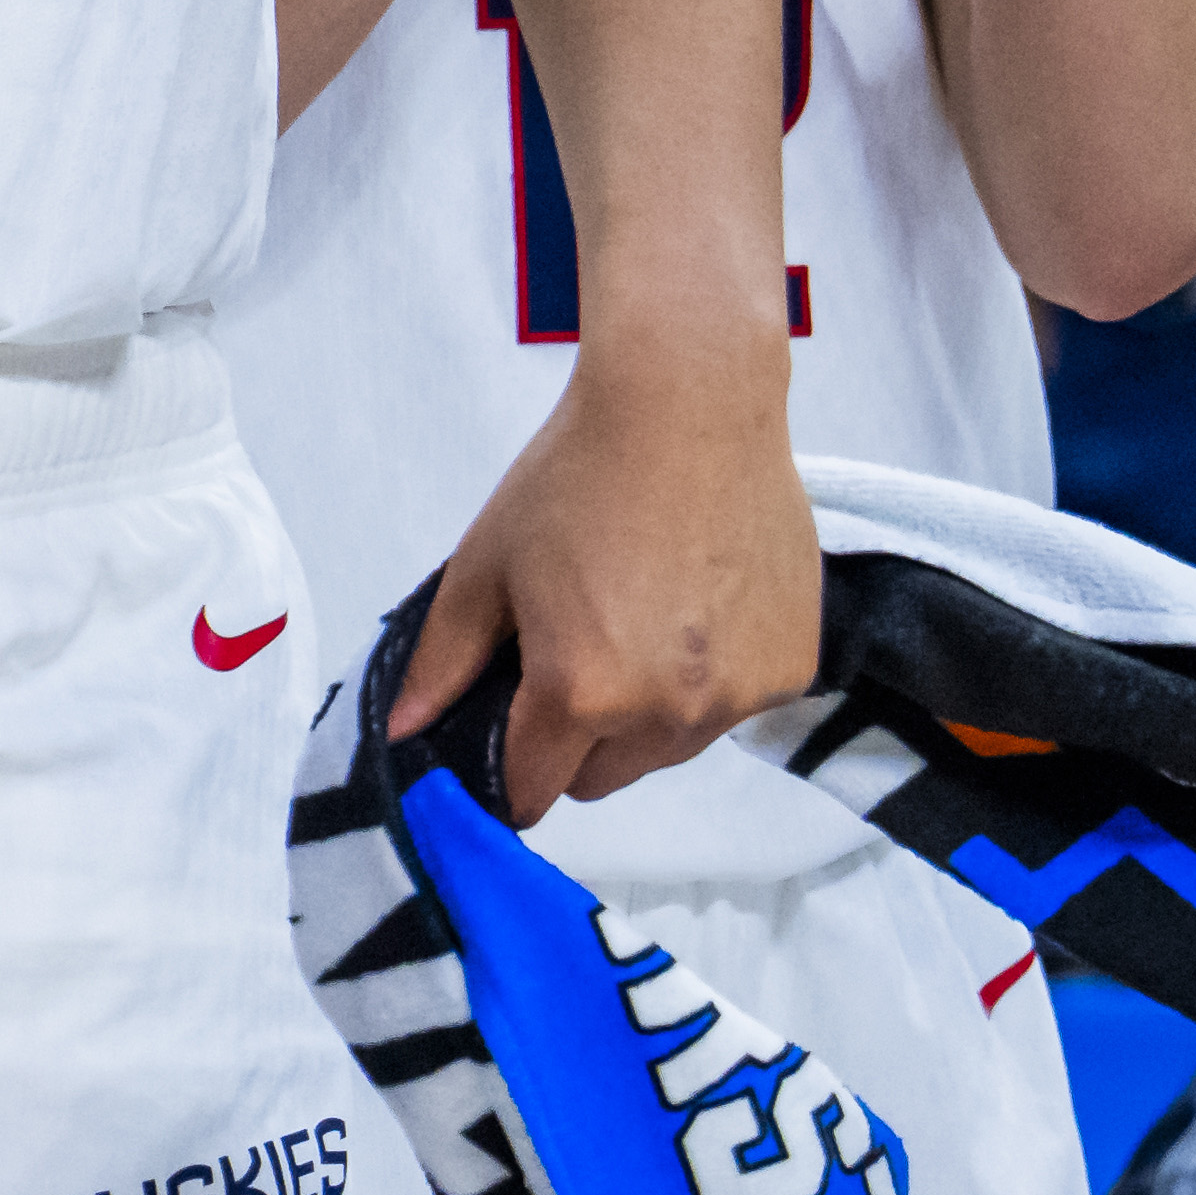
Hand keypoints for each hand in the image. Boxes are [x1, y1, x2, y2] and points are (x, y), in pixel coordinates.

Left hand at [390, 345, 816, 818]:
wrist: (690, 405)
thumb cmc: (580, 474)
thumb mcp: (485, 565)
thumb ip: (442, 661)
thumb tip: (402, 730)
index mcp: (580, 692)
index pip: (534, 789)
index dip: (510, 771)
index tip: (507, 743)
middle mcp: (667, 711)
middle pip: (604, 779)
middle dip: (576, 741)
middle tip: (570, 655)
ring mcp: (739, 695)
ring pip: (669, 749)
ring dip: (646, 716)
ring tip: (636, 621)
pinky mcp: (793, 668)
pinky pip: (732, 709)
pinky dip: (710, 681)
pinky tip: (694, 607)